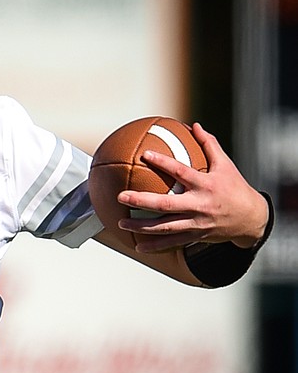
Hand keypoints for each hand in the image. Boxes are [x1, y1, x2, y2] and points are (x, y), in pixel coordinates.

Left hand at [117, 122, 268, 252]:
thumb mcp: (226, 165)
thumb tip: (195, 125)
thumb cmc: (235, 188)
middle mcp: (200, 205)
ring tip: (121, 224)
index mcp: (206, 185)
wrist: (252, 219)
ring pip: (165, 227)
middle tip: (120, 197)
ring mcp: (197, 223)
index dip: (163, 163)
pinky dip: (155, 246)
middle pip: (166, 204)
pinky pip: (172, 243)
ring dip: (141, 227)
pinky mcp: (196, 236)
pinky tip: (137, 247)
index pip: (181, 171)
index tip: (144, 155)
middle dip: (141, 201)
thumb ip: (209, 145)